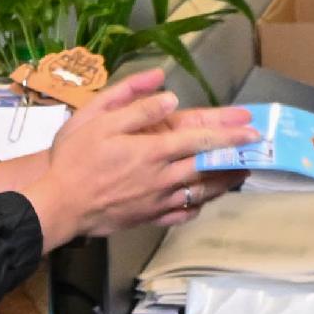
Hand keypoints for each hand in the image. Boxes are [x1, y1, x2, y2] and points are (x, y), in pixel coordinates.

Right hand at [0, 70, 246, 243]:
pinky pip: (182, 214)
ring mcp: (157, 201)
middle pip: (208, 167)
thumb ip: (135, 105)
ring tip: (241, 174)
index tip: (251, 130)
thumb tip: (168, 95)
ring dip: (224, 183)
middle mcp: (162, 177)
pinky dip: (198, 206)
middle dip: (235, 159)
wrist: (56, 205)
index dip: (229, 134)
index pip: (200, 140)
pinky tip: (204, 200)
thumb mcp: (97, 120)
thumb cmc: (73, 160)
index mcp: (152, 150)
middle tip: (257, 153)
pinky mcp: (148, 218)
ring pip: (201, 193)